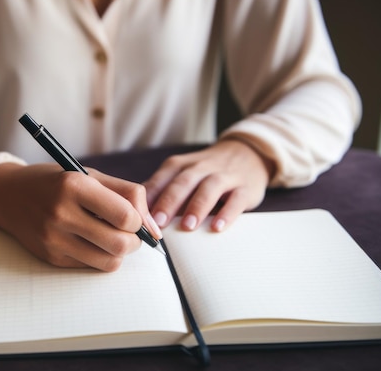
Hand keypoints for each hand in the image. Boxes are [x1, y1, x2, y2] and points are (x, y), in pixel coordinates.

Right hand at [0, 163, 161, 271]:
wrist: (8, 195)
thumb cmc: (57, 181)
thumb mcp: (90, 174)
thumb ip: (127, 194)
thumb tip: (154, 229)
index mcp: (74, 186)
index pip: (124, 216)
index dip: (138, 220)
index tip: (132, 216)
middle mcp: (61, 213)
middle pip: (119, 244)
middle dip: (134, 242)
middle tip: (129, 233)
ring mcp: (53, 239)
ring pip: (108, 262)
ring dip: (119, 253)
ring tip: (111, 237)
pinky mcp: (50, 257)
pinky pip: (90, 266)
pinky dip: (99, 256)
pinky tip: (89, 241)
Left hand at [143, 139, 273, 231]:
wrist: (247, 154)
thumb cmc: (205, 172)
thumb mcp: (182, 175)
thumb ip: (161, 191)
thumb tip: (133, 212)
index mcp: (180, 165)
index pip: (162, 179)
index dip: (150, 197)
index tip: (139, 215)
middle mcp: (201, 167)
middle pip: (183, 182)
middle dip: (169, 201)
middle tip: (158, 223)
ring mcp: (225, 176)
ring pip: (209, 187)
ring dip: (197, 206)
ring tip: (187, 226)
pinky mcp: (245, 187)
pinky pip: (236, 199)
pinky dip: (227, 213)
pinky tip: (217, 227)